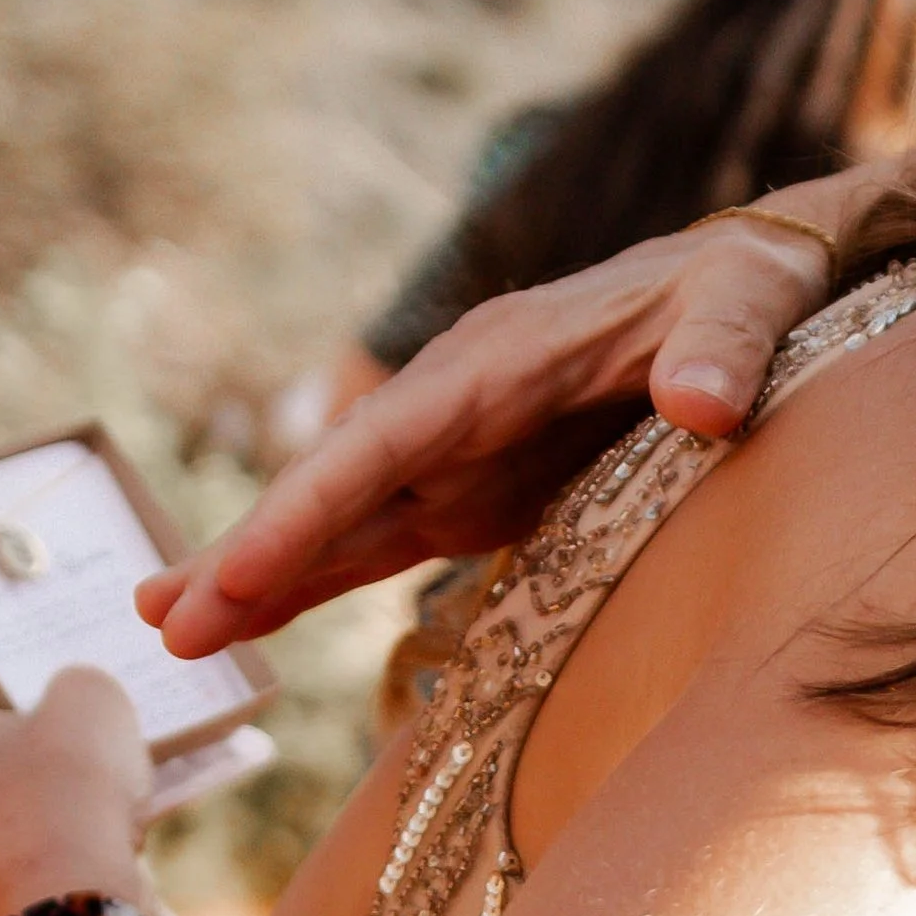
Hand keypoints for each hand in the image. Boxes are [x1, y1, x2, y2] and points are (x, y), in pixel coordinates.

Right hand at [137, 199, 855, 659]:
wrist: (751, 284)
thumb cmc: (748, 287)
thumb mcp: (752, 304)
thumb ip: (724, 349)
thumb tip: (704, 405)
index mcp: (498, 359)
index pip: (383, 444)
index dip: (306, 509)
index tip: (239, 571)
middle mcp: (455, 405)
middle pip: (333, 488)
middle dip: (250, 555)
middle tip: (164, 626)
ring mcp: (459, 452)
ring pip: (339, 522)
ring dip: (258, 576)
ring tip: (168, 632)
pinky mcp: (478, 492)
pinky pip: (380, 542)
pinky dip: (316, 579)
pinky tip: (252, 618)